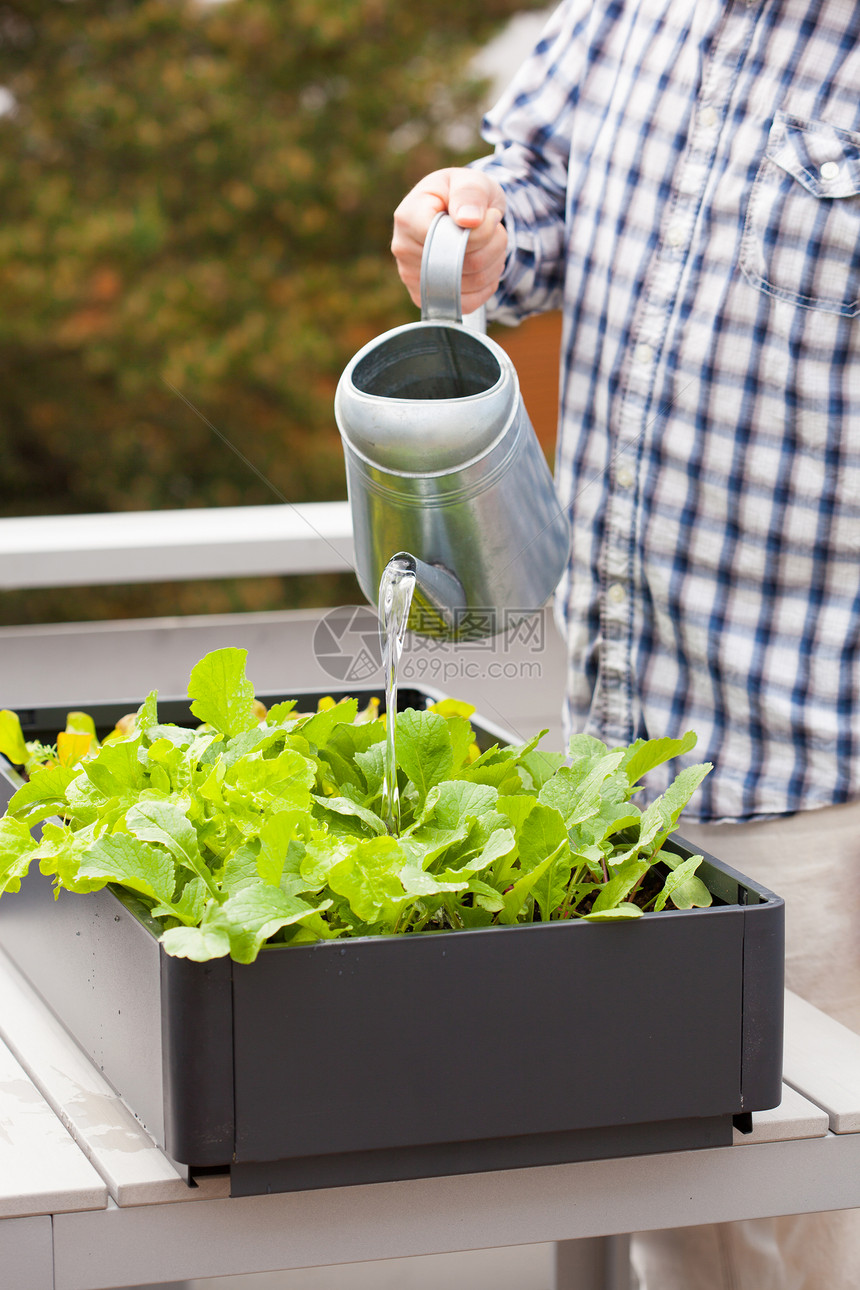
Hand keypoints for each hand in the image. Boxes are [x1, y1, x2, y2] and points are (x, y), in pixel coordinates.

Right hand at [391, 168, 506, 312]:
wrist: (460, 214)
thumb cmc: (464, 195)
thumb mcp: (471, 180)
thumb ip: (470, 193)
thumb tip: (469, 220)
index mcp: (408, 216)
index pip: (444, 238)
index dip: (479, 233)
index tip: (490, 216)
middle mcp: (403, 249)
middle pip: (460, 265)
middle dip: (492, 247)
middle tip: (495, 228)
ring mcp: (411, 277)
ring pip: (467, 285)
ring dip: (493, 265)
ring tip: (491, 244)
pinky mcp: (426, 298)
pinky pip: (465, 304)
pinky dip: (486, 287)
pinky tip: (486, 266)